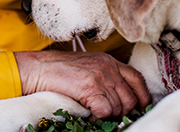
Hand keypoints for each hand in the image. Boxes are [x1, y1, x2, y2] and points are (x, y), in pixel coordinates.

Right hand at [14, 50, 150, 118]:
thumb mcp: (87, 67)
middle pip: (130, 98)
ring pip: (118, 107)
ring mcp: (100, 76)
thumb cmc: (58, 71)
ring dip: (107, 116)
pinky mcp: (90, 87)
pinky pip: (104, 111)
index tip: (141, 108)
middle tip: (108, 116)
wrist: (37, 68)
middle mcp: (108, 67)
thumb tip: (118, 98)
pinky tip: (87, 113)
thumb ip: (104, 77)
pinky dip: (97, 117)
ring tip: (93, 113)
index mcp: (109, 61)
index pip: (136, 79)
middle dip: (122, 112)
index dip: (142, 96)